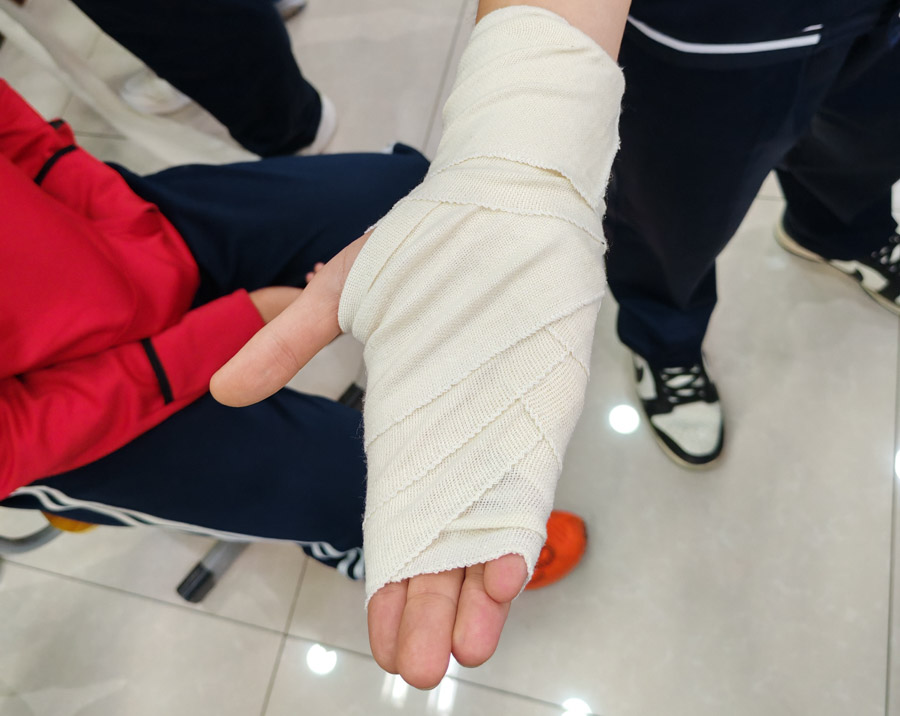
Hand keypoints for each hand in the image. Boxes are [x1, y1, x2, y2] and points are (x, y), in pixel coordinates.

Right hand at [211, 236, 527, 688]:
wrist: (503, 199)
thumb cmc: (425, 243)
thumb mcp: (341, 294)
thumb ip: (289, 345)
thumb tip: (226, 392)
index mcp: (409, 427)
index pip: (396, 520)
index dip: (391, 578)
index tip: (381, 636)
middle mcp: (457, 443)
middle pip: (444, 542)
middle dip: (432, 607)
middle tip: (421, 670)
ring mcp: (500, 431)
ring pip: (488, 528)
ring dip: (478, 591)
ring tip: (467, 650)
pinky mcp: (542, 411)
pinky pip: (528, 481)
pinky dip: (517, 527)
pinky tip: (506, 576)